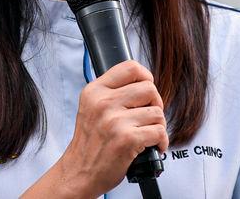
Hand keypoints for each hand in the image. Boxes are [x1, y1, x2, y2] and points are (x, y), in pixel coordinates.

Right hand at [56, 60, 168, 197]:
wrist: (78, 172)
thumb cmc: (89, 143)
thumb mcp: (91, 107)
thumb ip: (112, 92)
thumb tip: (143, 82)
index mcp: (94, 91)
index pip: (130, 67)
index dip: (145, 76)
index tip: (147, 88)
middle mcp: (103, 103)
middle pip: (149, 88)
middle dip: (155, 103)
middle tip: (148, 116)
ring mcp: (115, 121)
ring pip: (157, 112)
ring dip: (158, 125)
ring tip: (148, 133)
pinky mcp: (127, 139)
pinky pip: (159, 131)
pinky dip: (161, 141)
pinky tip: (153, 146)